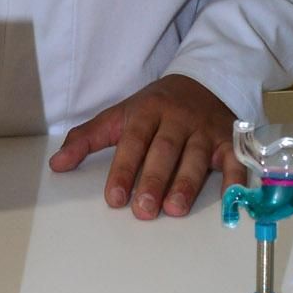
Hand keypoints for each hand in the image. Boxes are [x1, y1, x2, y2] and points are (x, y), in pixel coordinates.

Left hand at [49, 76, 245, 218]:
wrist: (203, 81)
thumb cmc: (155, 106)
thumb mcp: (120, 115)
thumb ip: (88, 138)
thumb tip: (57, 164)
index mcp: (147, 111)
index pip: (134, 140)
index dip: (124, 168)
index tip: (115, 197)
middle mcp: (178, 119)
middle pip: (165, 149)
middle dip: (154, 180)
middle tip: (143, 211)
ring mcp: (205, 129)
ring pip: (196, 156)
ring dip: (186, 183)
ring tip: (174, 209)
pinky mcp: (228, 139)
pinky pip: (234, 158)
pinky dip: (235, 178)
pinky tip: (230, 198)